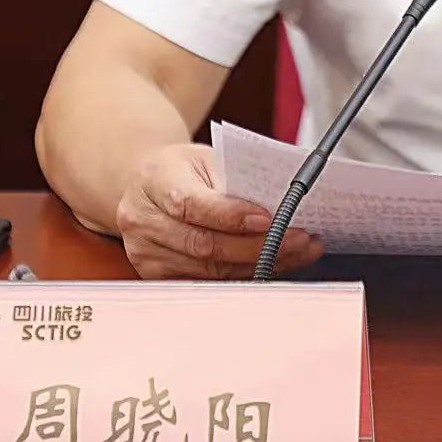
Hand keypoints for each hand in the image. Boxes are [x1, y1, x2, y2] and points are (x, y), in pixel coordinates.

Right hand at [115, 143, 323, 279]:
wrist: (147, 185)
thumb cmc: (182, 169)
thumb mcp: (205, 157)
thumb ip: (236, 179)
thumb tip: (281, 204)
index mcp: (154, 179)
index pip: (191, 204)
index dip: (231, 215)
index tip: (269, 218)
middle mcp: (143, 220)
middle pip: (203, 244)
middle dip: (257, 245)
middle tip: (298, 238)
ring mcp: (146, 254)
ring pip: (209, 270)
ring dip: (258, 264)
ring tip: (296, 251)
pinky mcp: (156, 276)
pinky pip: (207, 284)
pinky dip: (244, 275)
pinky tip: (272, 264)